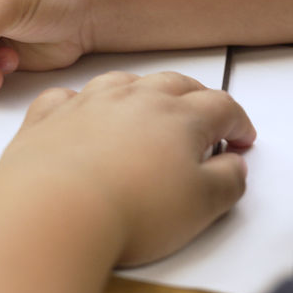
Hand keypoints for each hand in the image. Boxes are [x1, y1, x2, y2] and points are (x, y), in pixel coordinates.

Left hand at [0, 70, 256, 266]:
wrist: (54, 209)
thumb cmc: (131, 210)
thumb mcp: (202, 206)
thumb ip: (228, 181)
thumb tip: (234, 166)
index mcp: (178, 116)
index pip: (221, 106)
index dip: (238, 122)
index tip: (242, 139)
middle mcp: (134, 98)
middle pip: (175, 84)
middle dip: (196, 97)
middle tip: (205, 116)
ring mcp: (89, 103)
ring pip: (124, 82)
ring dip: (143, 92)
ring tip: (149, 107)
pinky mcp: (51, 117)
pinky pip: (68, 97)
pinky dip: (82, 103)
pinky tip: (83, 114)